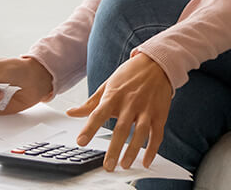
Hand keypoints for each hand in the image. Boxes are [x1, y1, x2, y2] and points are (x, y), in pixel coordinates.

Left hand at [66, 53, 171, 170]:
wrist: (156, 64)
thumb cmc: (128, 76)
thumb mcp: (107, 85)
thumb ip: (89, 103)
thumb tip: (70, 113)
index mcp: (113, 96)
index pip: (98, 114)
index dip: (89, 128)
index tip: (81, 141)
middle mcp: (130, 103)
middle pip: (121, 129)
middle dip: (114, 149)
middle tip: (108, 165)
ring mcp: (146, 109)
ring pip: (140, 134)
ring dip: (133, 151)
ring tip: (125, 165)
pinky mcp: (160, 114)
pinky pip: (157, 135)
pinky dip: (152, 149)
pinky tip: (146, 161)